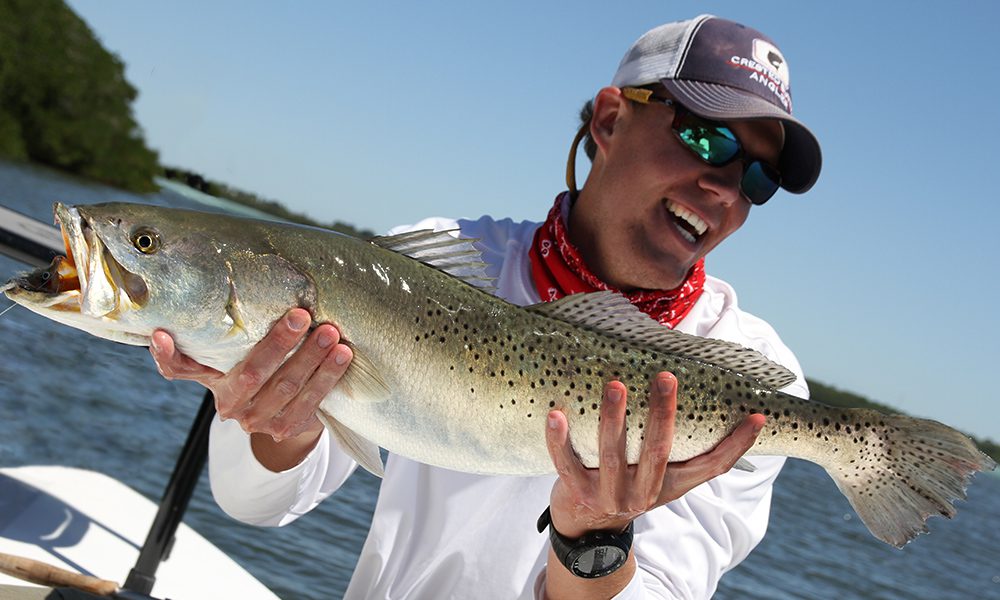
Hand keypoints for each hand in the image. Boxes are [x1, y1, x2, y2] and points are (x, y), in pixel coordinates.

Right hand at [149, 308, 352, 468]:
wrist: (286, 415)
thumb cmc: (263, 367)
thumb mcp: (240, 352)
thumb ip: (235, 330)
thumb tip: (235, 275)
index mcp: (210, 378)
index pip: (178, 369)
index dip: (166, 355)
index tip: (161, 334)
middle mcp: (227, 403)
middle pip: (251, 373)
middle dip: (280, 343)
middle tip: (303, 315)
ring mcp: (256, 420)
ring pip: (287, 386)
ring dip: (312, 358)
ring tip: (331, 333)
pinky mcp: (284, 429)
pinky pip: (310, 401)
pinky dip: (328, 376)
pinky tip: (343, 355)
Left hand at [545, 371, 765, 538]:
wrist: (588, 528)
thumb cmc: (631, 484)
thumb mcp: (664, 475)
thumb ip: (684, 450)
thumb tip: (727, 409)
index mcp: (670, 485)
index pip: (711, 466)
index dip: (736, 444)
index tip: (757, 415)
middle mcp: (643, 493)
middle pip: (658, 453)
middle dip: (662, 414)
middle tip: (666, 377)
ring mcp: (609, 496)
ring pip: (612, 456)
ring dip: (613, 420)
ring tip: (614, 385)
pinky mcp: (576, 494)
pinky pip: (566, 464)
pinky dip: (559, 440)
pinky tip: (556, 414)